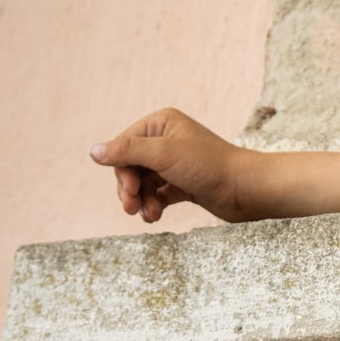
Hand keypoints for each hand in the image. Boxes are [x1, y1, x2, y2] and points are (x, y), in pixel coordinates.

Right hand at [91, 108, 246, 222]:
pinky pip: (158, 194)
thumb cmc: (209, 166)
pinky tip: (155, 217)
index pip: (124, 146)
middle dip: (129, 188)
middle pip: (131, 166)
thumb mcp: (164, 155)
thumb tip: (93, 151)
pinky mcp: (184, 183)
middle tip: (131, 208)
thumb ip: (127, 151)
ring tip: (148, 216)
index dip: (120, 169)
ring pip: (143, 183)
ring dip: (142, 200)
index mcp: (161, 123)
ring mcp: (175, 163)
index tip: (128, 190)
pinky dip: (154, 205)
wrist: (246, 190)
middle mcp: (167, 139)